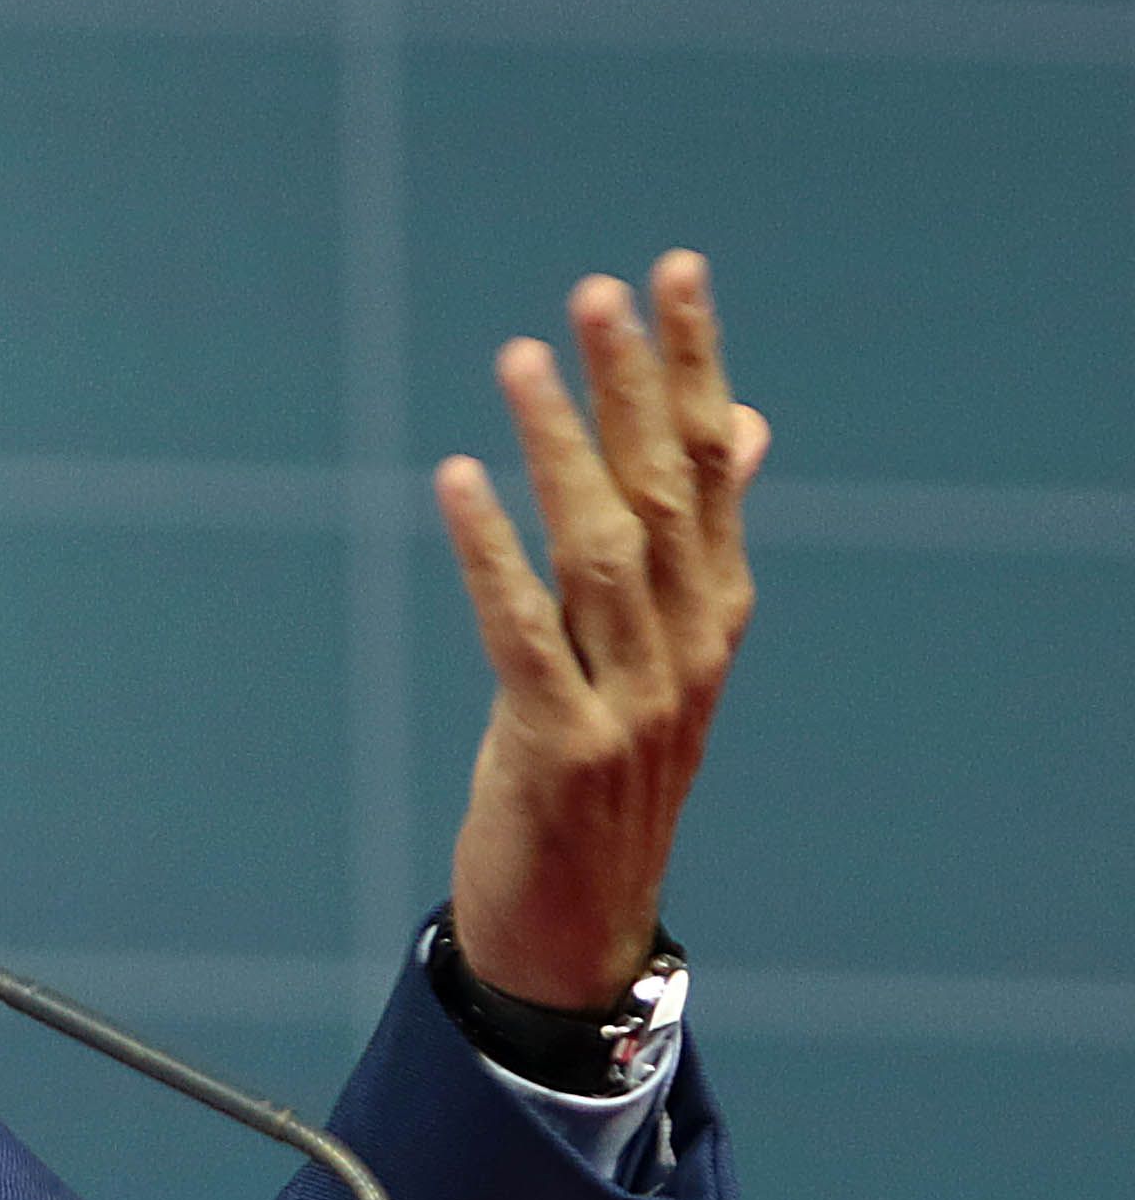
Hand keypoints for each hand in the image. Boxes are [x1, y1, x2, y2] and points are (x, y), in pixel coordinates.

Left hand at [440, 251, 766, 1010]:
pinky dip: (490, 553)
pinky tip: (457, 480)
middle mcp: (686, 650)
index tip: (673, 274)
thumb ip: (699, 541)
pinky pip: (523, 632)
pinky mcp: (559, 749)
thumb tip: (742, 425)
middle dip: (632, 386)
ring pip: (598, 552)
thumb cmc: (607, 773)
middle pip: (663, 493)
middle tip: (597, 290)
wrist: (578, 925)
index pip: (712, 466)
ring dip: (559, 450)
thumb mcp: (666, 655)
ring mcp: (630, 702)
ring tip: (519, 360)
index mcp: (715, 615)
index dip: (693, 367)